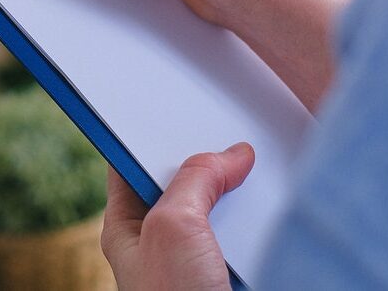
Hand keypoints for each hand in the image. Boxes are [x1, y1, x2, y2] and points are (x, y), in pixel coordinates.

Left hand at [102, 143, 254, 290]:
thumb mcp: (174, 225)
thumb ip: (196, 179)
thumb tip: (231, 156)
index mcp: (125, 224)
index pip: (132, 163)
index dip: (153, 137)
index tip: (177, 114)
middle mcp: (154, 240)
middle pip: (178, 183)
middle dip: (203, 163)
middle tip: (226, 141)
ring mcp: (187, 258)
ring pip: (210, 210)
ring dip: (231, 195)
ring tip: (249, 171)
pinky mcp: (218, 273)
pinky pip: (234, 237)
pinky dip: (249, 225)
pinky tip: (262, 212)